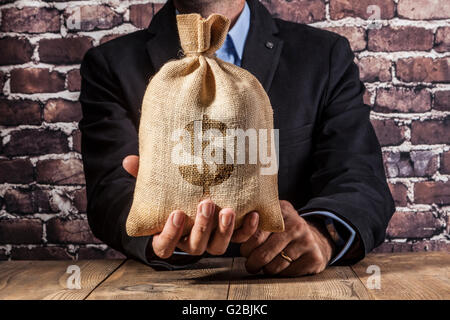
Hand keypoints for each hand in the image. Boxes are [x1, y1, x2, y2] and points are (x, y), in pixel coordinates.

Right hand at [122, 155, 259, 257]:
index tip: (175, 214)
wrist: (195, 196)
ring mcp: (212, 240)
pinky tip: (254, 213)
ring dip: (224, 230)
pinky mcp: (231, 234)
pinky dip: (248, 230)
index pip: (164, 246)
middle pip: (196, 247)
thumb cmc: (172, 195)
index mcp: (169, 235)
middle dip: (202, 227)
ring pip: (218, 247)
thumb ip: (143, 176)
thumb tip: (129, 160)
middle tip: (206, 203)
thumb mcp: (157, 186)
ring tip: (228, 210)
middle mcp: (191, 242)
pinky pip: (242, 238)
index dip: (170, 234)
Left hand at [240, 200, 335, 276]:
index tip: (245, 250)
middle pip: (262, 253)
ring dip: (265, 269)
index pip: (254, 233)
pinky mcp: (313, 257)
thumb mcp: (271, 217)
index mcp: (281, 210)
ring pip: (273, 266)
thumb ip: (251, 219)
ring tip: (264, 265)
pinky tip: (281, 266)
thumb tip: (228, 227)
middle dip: (252, 262)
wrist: (316, 239)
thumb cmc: (283, 230)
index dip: (245, 246)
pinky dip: (280, 274)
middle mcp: (295, 224)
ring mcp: (306, 240)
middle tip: (251, 263)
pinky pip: (287, 274)